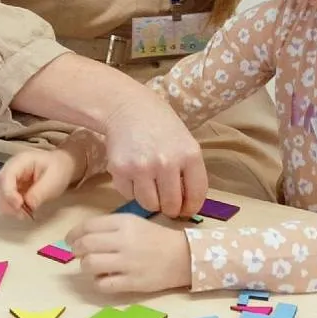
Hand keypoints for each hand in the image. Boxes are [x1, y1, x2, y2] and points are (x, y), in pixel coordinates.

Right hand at [0, 147, 78, 218]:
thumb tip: (27, 205)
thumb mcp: (53, 180)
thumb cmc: (58, 170)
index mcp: (20, 162)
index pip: (6, 176)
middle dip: (6, 203)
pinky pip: (3, 200)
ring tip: (24, 215)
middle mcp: (9, 169)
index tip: (20, 206)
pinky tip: (22, 212)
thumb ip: (39, 192)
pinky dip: (9, 208)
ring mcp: (8, 179)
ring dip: (7, 208)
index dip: (9, 193)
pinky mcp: (10, 189)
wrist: (61, 167)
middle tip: (23, 214)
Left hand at [64, 214, 191, 293]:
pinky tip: (104, 278)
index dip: (74, 234)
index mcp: (124, 222)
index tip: (70, 240)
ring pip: (90, 264)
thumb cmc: (155, 237)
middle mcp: (124, 240)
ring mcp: (127, 263)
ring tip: (92, 266)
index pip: (88, 226)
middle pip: (85, 245)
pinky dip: (98, 282)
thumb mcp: (133, 222)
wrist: (183, 257)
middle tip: (77, 254)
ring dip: (85, 266)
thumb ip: (109, 226)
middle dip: (75, 250)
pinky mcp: (132, 282)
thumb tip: (81, 236)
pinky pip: (103, 284)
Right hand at [102, 95, 207, 218]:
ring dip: (150, 200)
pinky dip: (131, 190)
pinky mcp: (120, 169)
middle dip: (169, 208)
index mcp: (189, 155)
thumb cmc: (161, 126)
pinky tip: (134, 173)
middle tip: (165, 201)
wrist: (128, 108)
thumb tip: (186, 207)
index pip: (196, 196)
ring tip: (149, 184)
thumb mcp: (185, 143)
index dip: (191, 208)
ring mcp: (142, 167)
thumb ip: (190, 172)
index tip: (185, 209)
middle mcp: (167, 162)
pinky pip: (128, 195)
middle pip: (171, 205)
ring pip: (149, 204)